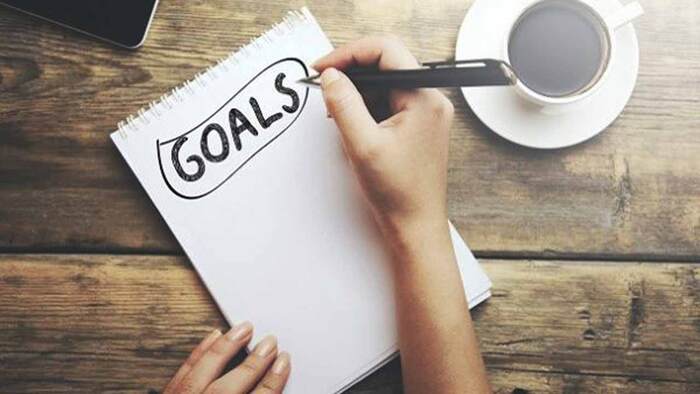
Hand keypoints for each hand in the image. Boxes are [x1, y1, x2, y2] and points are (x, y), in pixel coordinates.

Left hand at [164, 323, 290, 393]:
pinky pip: (183, 371)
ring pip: (204, 371)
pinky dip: (199, 352)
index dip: (273, 381)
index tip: (284, 362)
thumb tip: (271, 383)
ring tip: (244, 328)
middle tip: (270, 342)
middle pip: (230, 385)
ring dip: (227, 347)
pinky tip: (212, 336)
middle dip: (254, 362)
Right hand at [314, 36, 453, 240]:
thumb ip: (344, 104)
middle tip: (324, 89)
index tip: (323, 69)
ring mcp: (425, 112)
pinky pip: (388, 101)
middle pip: (385, 63)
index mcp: (424, 98)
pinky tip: (354, 127)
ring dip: (357, 93)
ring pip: (384, 83)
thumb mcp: (362, 145)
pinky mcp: (418, 125)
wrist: (415, 226)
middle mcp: (430, 99)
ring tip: (338, 115)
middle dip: (351, 73)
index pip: (386, 50)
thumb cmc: (398, 193)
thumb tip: (330, 76)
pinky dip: (367, 108)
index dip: (349, 54)